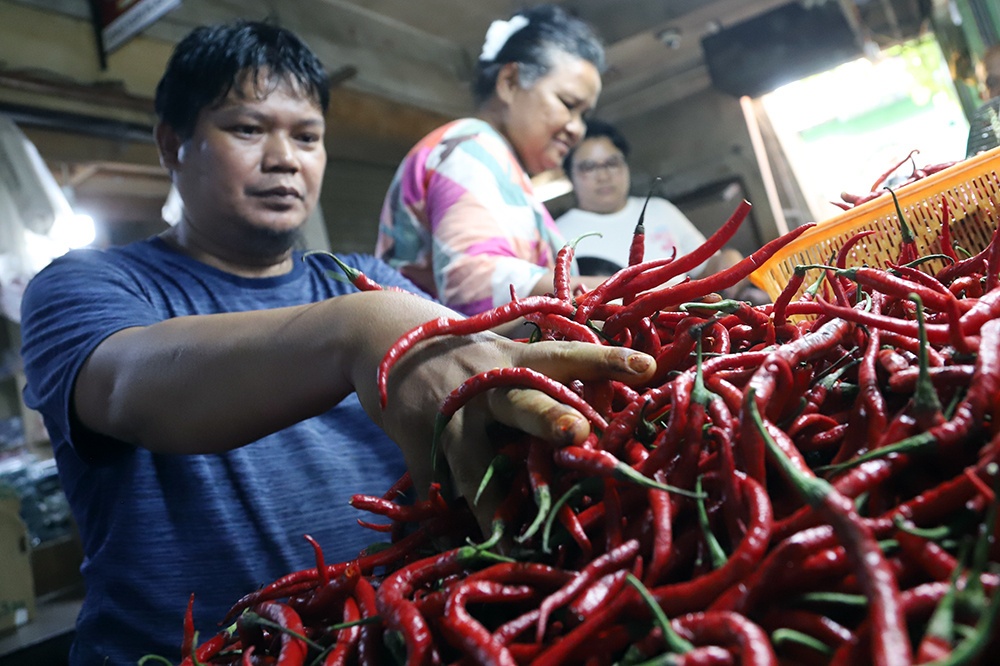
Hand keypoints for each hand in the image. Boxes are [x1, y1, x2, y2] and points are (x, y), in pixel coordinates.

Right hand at [375, 334, 655, 535]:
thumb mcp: (500, 351)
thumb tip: (597, 422)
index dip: (606, 360)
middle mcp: (484, 383)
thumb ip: (539, 379)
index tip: (648, 369)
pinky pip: (437, 482)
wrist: (380, 339)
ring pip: (473, 458)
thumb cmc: (460, 353)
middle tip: (578, 433)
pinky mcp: (415, 440)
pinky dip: (452, 512)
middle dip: (549, 417)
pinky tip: (475, 542)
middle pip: (522, 400)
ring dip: (493, 499)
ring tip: (514, 537)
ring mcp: (447, 413)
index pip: (567, 355)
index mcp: (514, 358)